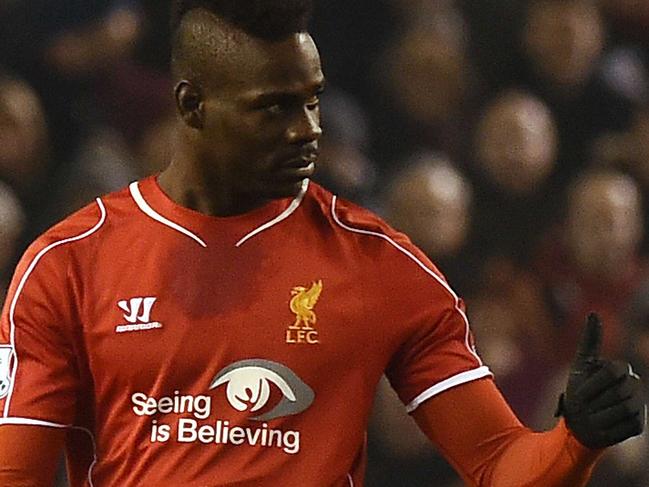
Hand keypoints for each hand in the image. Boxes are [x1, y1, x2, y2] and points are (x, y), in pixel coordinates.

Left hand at [556, 313, 645, 448]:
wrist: (577, 423)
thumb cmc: (578, 393)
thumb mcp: (580, 366)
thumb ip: (590, 341)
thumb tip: (594, 312)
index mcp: (621, 370)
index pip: (615, 370)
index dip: (594, 384)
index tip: (580, 394)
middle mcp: (634, 386)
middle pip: (620, 391)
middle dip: (596, 400)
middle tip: (586, 406)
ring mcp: (639, 406)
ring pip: (625, 408)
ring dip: (601, 415)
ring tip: (593, 416)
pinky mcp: (639, 425)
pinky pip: (626, 425)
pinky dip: (608, 427)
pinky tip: (602, 426)